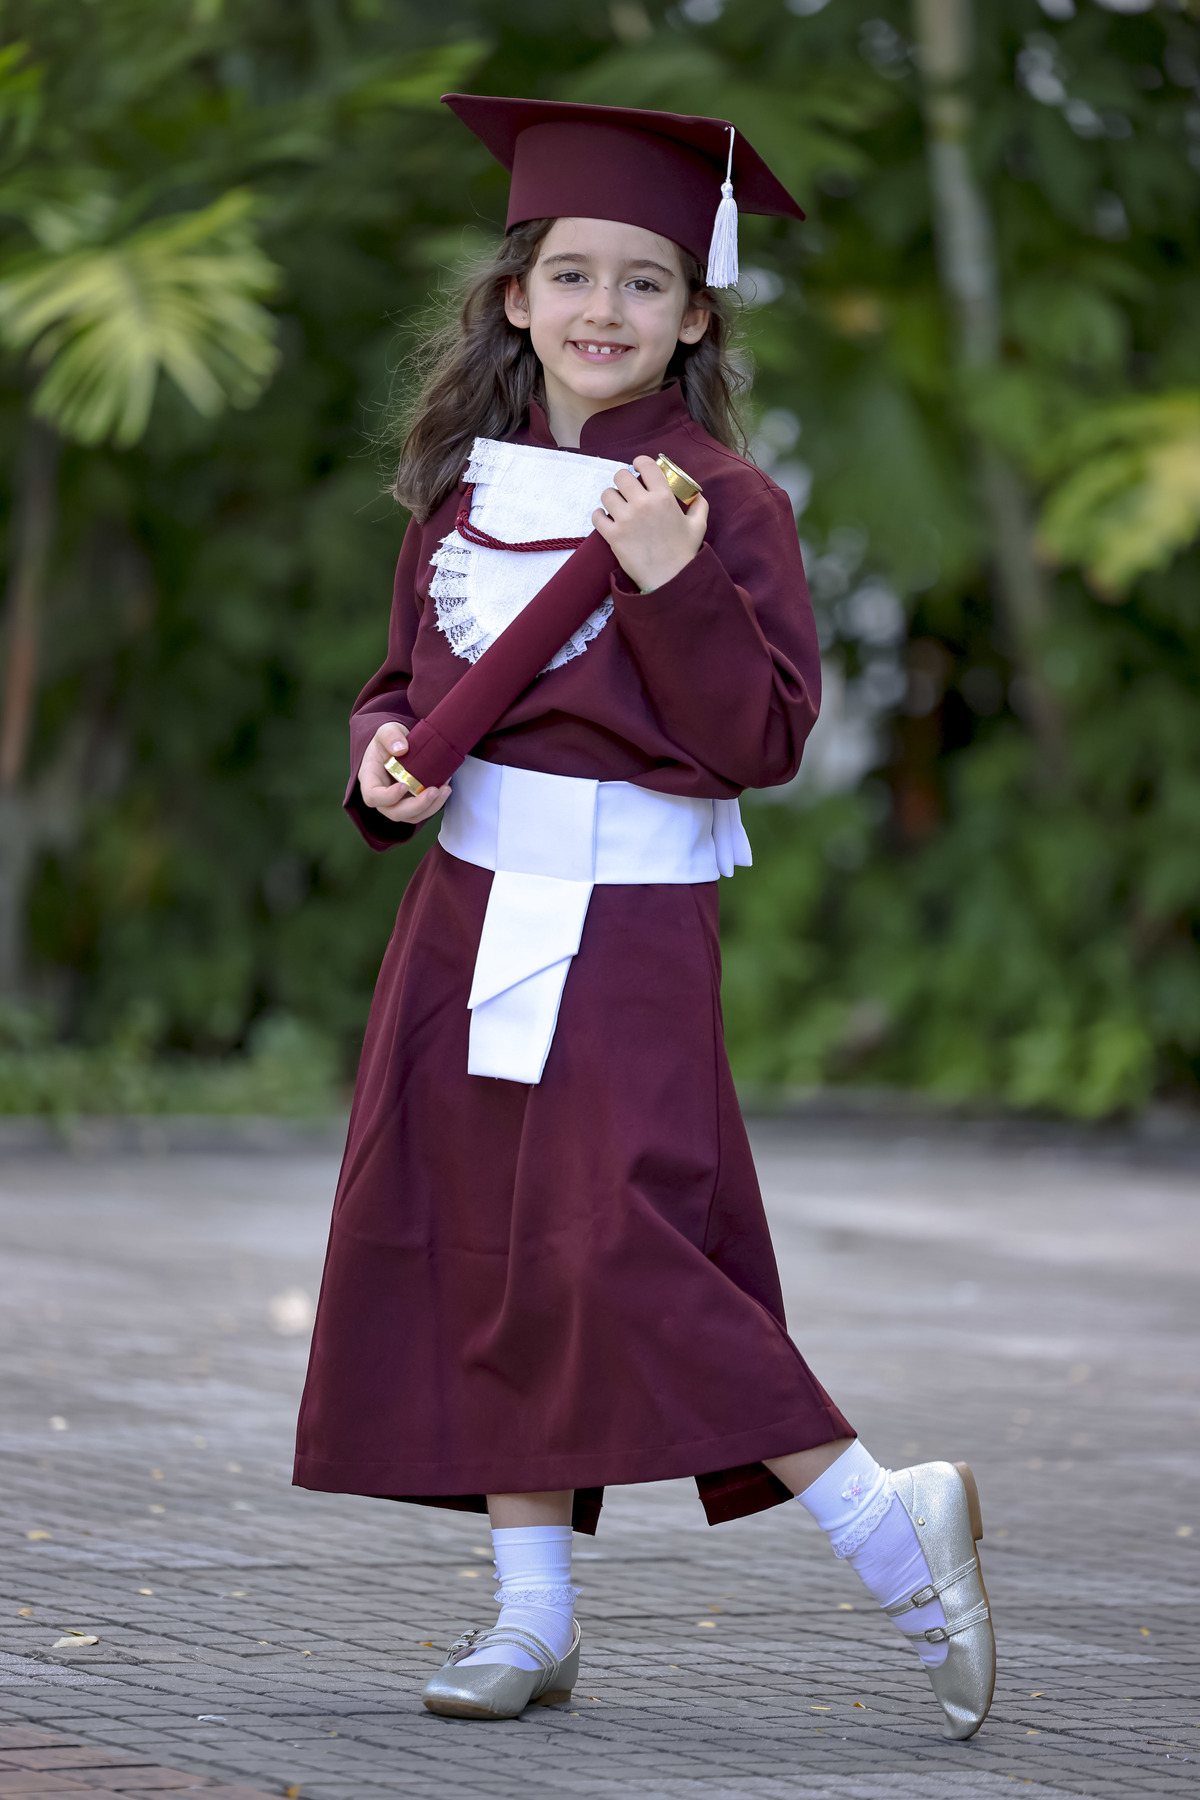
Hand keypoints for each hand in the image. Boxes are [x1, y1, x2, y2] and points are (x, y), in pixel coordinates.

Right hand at [358, 722, 450, 825]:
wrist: (400, 745)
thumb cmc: (389, 739)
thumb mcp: (387, 730)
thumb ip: (390, 736)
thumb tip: (402, 749)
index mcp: (370, 778)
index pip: (372, 796)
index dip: (387, 796)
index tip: (404, 785)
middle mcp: (381, 796)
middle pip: (394, 812)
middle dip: (416, 806)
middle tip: (433, 791)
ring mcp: (396, 803)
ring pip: (411, 817)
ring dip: (430, 807)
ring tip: (445, 789)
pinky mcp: (411, 804)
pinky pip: (422, 812)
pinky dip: (435, 804)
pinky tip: (445, 789)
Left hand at [592, 455, 708, 592]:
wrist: (670, 580)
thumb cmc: (684, 553)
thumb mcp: (698, 526)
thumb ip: (699, 506)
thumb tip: (698, 495)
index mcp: (663, 497)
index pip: (645, 465)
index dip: (639, 463)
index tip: (638, 468)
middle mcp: (642, 504)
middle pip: (621, 476)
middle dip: (623, 481)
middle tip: (627, 490)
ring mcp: (625, 519)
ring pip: (607, 494)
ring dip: (611, 498)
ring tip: (617, 506)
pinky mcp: (613, 535)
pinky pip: (597, 516)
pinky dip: (600, 516)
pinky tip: (606, 520)